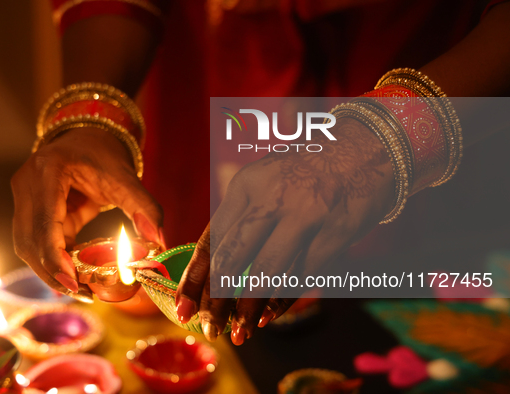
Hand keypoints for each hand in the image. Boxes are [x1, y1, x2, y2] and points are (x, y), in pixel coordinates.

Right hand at [11, 127, 163, 298]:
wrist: (88, 135)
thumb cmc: (105, 154)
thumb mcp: (126, 178)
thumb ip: (144, 208)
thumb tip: (158, 242)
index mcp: (47, 172)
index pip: (44, 225)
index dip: (55, 259)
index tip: (74, 283)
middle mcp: (26, 184)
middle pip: (29, 241)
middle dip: (53, 272)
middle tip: (83, 293)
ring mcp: (22, 197)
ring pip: (26, 245)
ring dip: (50, 270)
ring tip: (81, 289)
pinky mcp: (29, 209)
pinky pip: (36, 241)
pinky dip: (54, 259)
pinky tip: (75, 273)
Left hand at [176, 118, 394, 344]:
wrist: (365, 148)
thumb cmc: (306, 172)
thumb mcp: (265, 180)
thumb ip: (241, 217)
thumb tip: (215, 269)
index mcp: (247, 184)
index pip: (211, 239)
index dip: (194, 278)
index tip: (182, 307)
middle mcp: (272, 197)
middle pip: (233, 259)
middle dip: (216, 300)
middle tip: (209, 328)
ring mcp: (306, 214)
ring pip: (266, 272)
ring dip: (248, 308)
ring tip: (238, 334)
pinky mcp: (335, 231)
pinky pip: (302, 275)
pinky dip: (283, 300)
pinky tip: (268, 315)